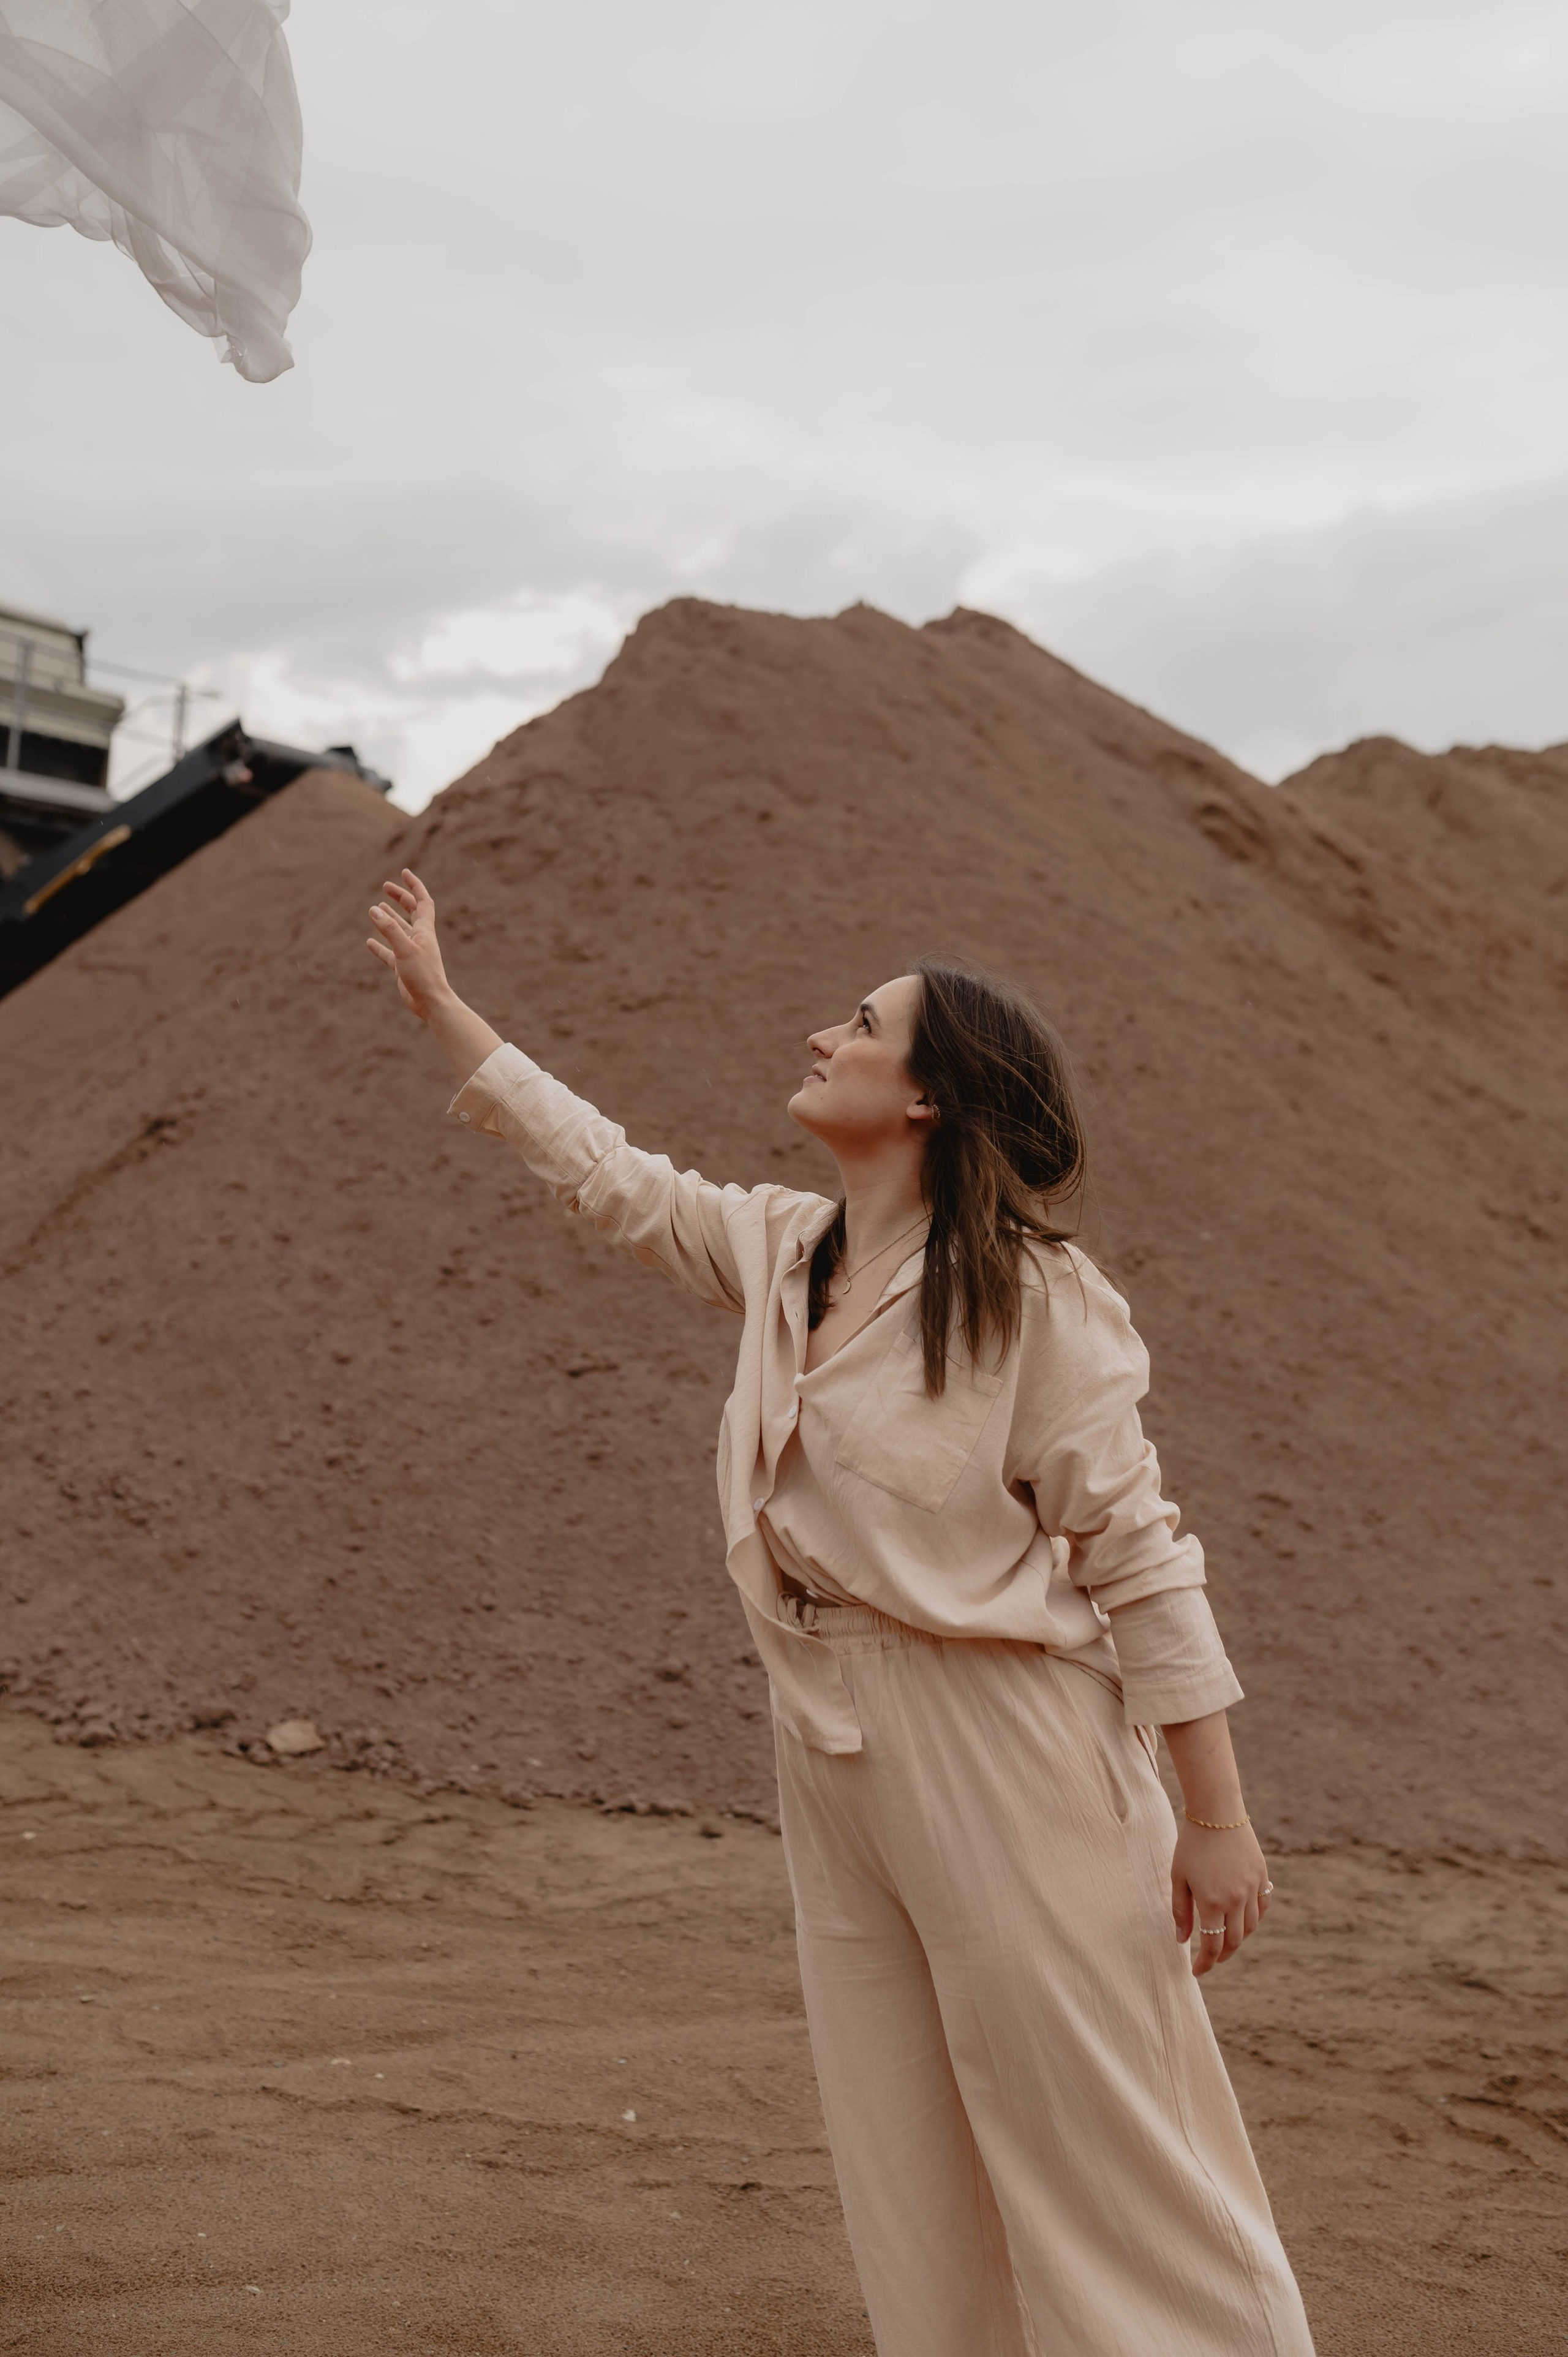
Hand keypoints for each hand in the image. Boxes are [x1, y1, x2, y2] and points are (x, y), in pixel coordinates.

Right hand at [366, 870, 450, 1021]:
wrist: (431, 1003)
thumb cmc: (423, 976)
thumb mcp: (404, 949)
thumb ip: (389, 929)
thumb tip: (373, 910)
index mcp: (425, 931)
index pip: (422, 901)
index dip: (414, 886)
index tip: (404, 873)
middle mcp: (419, 939)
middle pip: (411, 912)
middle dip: (400, 898)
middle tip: (385, 887)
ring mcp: (411, 953)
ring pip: (399, 931)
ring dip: (389, 918)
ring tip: (376, 908)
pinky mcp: (404, 967)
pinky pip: (390, 953)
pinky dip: (380, 946)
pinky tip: (369, 942)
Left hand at [1170, 1821, 1270, 1977]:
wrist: (1216, 1811)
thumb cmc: (1191, 1843)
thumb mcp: (1178, 1877)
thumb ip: (1180, 1911)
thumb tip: (1182, 1940)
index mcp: (1212, 1902)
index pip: (1212, 1946)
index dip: (1205, 1964)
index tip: (1196, 1971)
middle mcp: (1237, 1899)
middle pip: (1234, 1941)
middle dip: (1221, 1955)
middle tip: (1210, 1959)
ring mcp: (1252, 1888)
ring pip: (1251, 1927)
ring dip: (1238, 1938)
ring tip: (1224, 1938)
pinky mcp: (1262, 1876)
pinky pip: (1263, 1906)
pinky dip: (1254, 1917)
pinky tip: (1244, 1919)